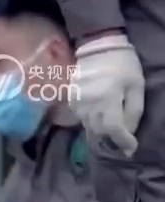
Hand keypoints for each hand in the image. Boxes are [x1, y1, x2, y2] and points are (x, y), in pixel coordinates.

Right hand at [71, 33, 144, 155]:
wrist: (98, 47)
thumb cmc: (122, 64)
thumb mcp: (136, 86)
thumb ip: (133, 110)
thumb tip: (129, 131)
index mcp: (107, 100)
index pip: (113, 129)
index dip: (123, 141)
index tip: (131, 148)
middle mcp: (89, 106)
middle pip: (99, 132)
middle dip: (112, 139)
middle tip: (122, 142)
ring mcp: (77, 104)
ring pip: (89, 127)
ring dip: (101, 132)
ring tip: (111, 132)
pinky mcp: (71, 101)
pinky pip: (81, 118)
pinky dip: (91, 122)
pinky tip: (99, 119)